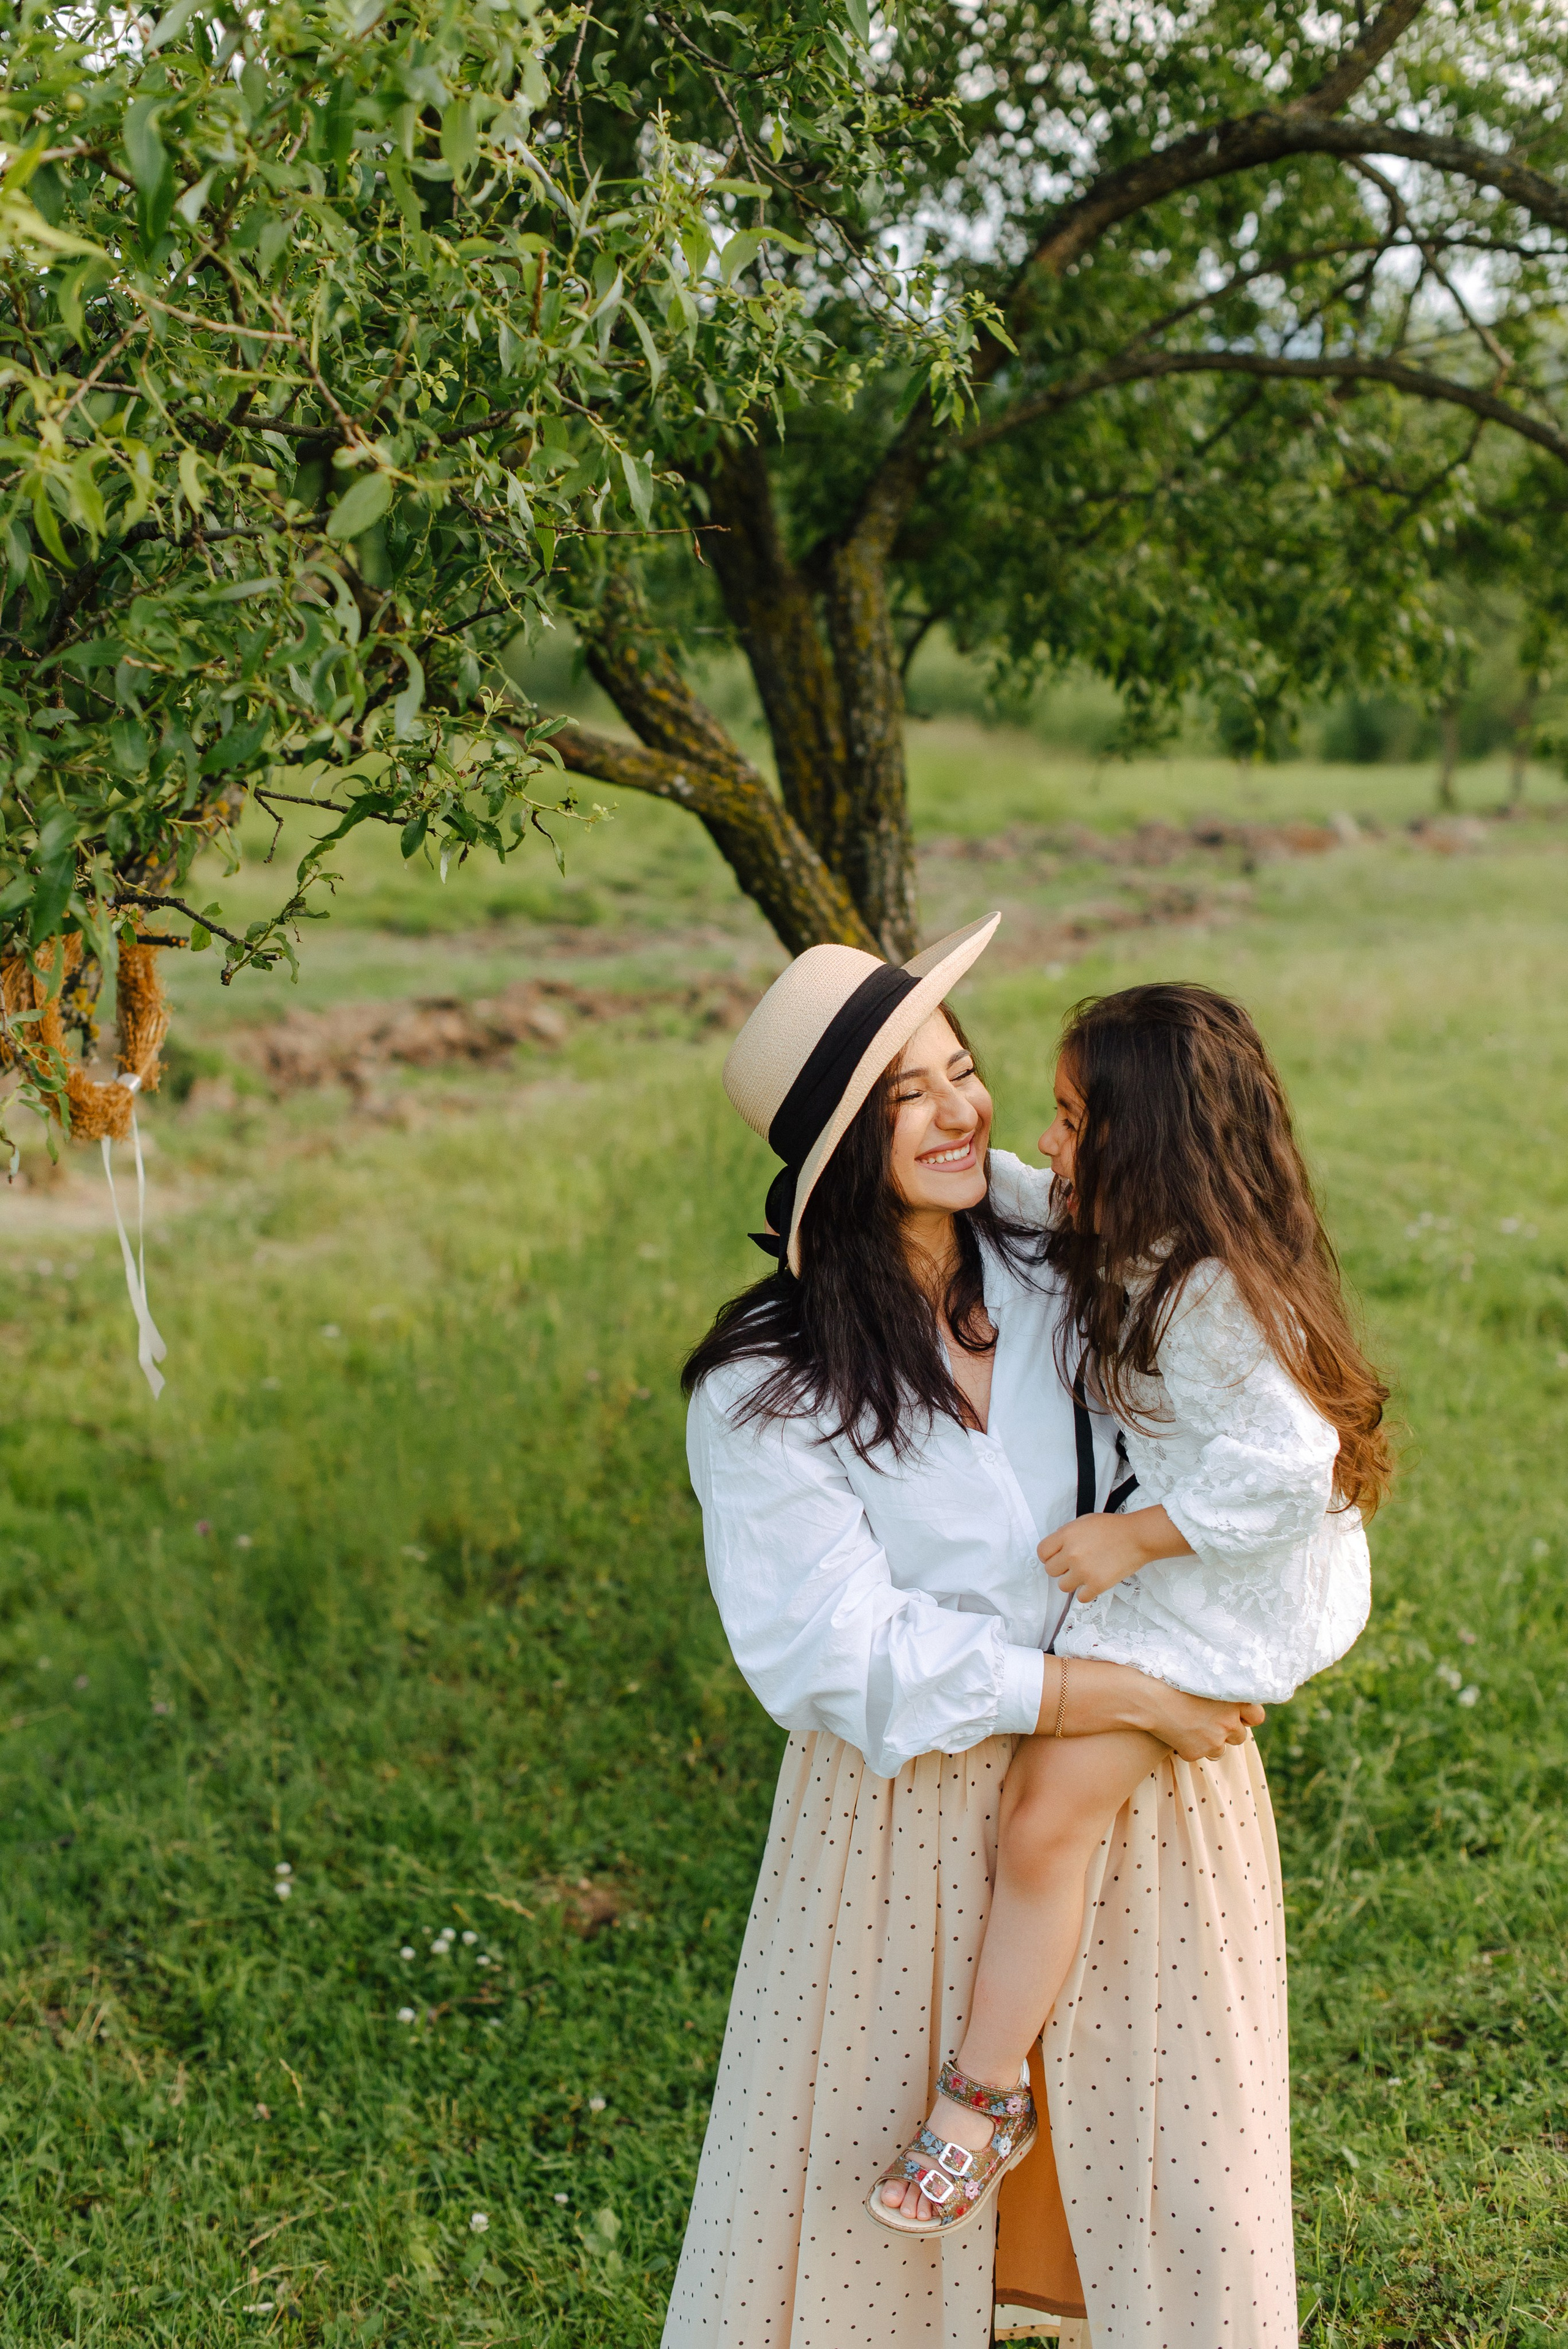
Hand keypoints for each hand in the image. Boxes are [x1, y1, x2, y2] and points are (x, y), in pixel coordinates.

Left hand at [1037, 1504, 1189, 1604]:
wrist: (1137, 1537)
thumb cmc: (1113, 1528)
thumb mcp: (1083, 1522)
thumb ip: (1066, 1535)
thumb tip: (1056, 1549)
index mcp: (1066, 1535)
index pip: (1042, 1553)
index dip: (1049, 1556)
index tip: (1057, 1558)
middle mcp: (1071, 1553)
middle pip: (1050, 1571)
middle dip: (1061, 1568)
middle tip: (1075, 1565)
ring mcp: (1083, 1570)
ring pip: (1063, 1586)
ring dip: (1073, 1582)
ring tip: (1086, 1574)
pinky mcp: (1097, 1585)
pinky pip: (1081, 1598)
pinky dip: (1087, 1593)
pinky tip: (1094, 1583)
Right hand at [1137, 1684, 1265, 1761]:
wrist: (1149, 1695)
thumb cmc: (1176, 1677)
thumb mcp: (1207, 1675)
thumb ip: (1226, 1686)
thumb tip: (1236, 1698)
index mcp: (1236, 1699)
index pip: (1257, 1716)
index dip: (1246, 1716)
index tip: (1234, 1712)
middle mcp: (1230, 1721)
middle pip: (1240, 1736)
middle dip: (1228, 1730)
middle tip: (1210, 1719)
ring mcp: (1214, 1739)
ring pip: (1221, 1749)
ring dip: (1212, 1742)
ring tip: (1192, 1726)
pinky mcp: (1197, 1751)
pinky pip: (1200, 1754)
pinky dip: (1191, 1747)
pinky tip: (1177, 1732)